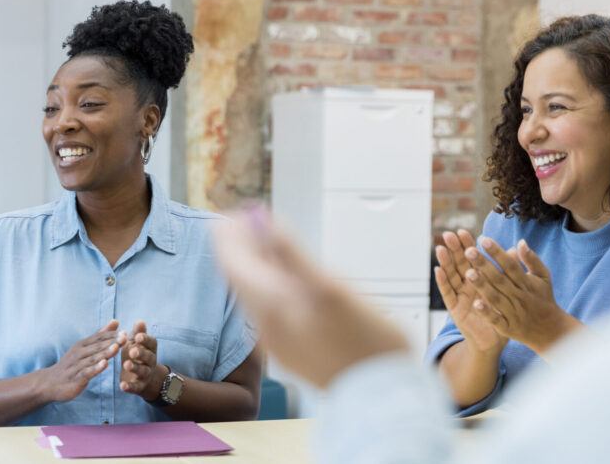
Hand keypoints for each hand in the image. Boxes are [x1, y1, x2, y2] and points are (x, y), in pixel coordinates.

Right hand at [44, 320, 126, 401]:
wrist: (50, 383)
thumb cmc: (72, 364)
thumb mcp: (84, 348)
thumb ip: (101, 335)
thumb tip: (116, 321)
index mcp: (82, 345)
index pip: (99, 337)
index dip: (112, 335)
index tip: (126, 332)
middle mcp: (79, 353)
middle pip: (97, 346)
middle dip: (112, 341)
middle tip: (125, 337)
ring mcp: (77, 365)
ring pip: (93, 358)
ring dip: (105, 352)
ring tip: (117, 348)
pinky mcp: (76, 378)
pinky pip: (87, 372)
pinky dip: (95, 368)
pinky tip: (104, 365)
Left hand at [120, 321, 164, 400]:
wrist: (144, 377)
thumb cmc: (138, 354)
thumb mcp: (137, 343)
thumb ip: (138, 333)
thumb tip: (140, 321)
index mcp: (150, 349)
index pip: (151, 343)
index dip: (145, 340)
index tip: (137, 336)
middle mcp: (151, 361)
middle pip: (148, 357)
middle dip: (140, 354)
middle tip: (131, 351)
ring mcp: (146, 374)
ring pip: (142, 371)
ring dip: (135, 368)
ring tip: (125, 365)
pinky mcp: (139, 386)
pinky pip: (136, 387)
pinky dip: (130, 387)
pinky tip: (122, 386)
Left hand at [213, 206, 406, 388]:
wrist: (381, 396)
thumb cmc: (364, 341)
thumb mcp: (328, 286)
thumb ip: (290, 253)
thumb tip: (262, 222)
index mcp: (270, 306)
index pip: (232, 263)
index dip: (229, 235)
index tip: (232, 213)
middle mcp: (265, 326)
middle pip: (239, 278)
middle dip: (239, 247)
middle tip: (244, 221)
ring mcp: (277, 342)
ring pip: (253, 295)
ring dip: (253, 267)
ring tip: (263, 243)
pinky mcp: (292, 352)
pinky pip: (267, 311)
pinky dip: (267, 287)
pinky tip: (283, 281)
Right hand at [434, 230, 507, 354]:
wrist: (495, 339)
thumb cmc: (501, 313)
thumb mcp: (507, 291)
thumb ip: (509, 270)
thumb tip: (514, 249)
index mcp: (479, 278)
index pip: (472, 258)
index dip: (467, 245)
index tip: (464, 232)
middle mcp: (467, 285)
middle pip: (459, 264)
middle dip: (454, 249)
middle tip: (450, 235)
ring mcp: (459, 296)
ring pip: (451, 276)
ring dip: (445, 262)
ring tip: (441, 249)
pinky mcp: (454, 309)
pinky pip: (448, 294)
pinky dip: (442, 282)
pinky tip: (438, 270)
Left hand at [463, 237, 582, 354]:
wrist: (550, 330)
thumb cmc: (543, 298)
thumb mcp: (543, 277)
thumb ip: (532, 260)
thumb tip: (520, 241)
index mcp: (527, 283)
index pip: (510, 265)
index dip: (497, 252)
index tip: (483, 239)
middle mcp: (519, 297)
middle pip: (500, 279)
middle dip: (484, 265)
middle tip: (468, 251)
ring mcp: (514, 313)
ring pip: (496, 298)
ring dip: (482, 286)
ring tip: (468, 273)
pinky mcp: (508, 328)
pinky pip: (497, 320)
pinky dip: (487, 313)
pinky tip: (476, 304)